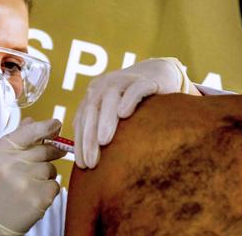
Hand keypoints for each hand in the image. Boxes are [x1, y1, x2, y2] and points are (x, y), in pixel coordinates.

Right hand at [0, 118, 65, 235]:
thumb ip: (15, 139)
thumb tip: (33, 121)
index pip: (30, 131)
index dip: (47, 126)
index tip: (56, 125)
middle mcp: (12, 164)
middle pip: (45, 149)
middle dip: (51, 152)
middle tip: (49, 157)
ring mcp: (26, 181)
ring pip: (51, 168)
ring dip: (45, 175)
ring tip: (29, 184)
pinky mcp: (39, 197)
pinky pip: (55, 185)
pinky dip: (47, 190)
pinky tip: (32, 195)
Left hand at [74, 57, 194, 168]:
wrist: (160, 76)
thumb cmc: (135, 104)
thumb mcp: (114, 115)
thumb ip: (100, 129)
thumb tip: (87, 162)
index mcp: (94, 94)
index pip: (82, 119)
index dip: (80, 142)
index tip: (83, 166)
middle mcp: (105, 85)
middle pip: (92, 109)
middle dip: (89, 136)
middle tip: (91, 161)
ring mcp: (125, 79)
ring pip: (110, 97)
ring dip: (105, 119)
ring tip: (103, 141)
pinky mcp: (145, 80)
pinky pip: (135, 89)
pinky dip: (128, 99)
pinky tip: (124, 114)